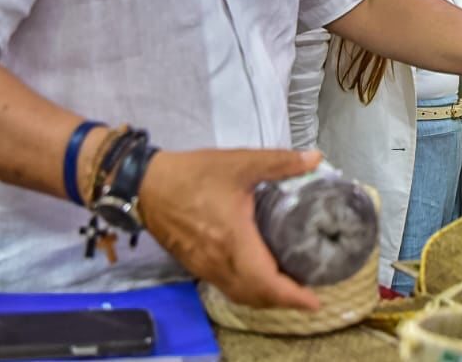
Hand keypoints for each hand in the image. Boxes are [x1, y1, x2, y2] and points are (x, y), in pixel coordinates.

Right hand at [138, 147, 323, 309]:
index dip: (292, 297)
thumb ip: (280, 162)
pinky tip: (256, 276)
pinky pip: (226, 286)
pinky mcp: (194, 264)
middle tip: (307, 294)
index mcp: (234, 241)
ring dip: (264, 298)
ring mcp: (204, 266)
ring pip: (239, 294)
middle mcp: (219, 262)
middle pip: (256, 296)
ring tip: (287, 289)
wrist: (146, 184)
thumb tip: (315, 158)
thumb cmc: (194, 174)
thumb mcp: (240, 162)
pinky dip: (246, 290)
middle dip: (284, 301)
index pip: (266, 283)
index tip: (315, 302)